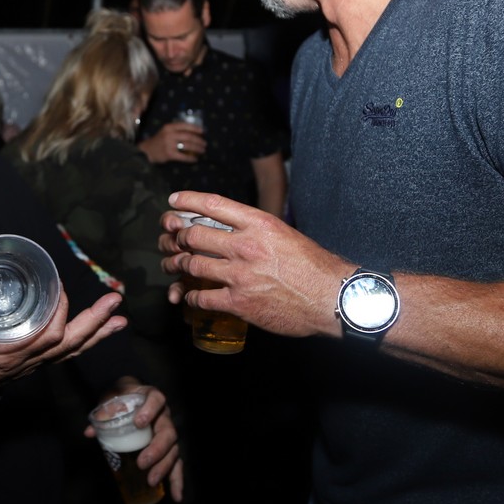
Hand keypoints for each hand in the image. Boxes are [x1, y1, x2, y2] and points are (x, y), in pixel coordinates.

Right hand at [0, 257, 126, 400]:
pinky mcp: (32, 362)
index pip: (48, 334)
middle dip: (96, 321)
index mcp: (10, 351)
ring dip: (97, 334)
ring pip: (71, 350)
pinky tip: (97, 332)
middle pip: (70, 342)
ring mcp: (32, 363)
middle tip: (115, 301)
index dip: (60, 312)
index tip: (61, 288)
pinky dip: (83, 342)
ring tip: (119, 318)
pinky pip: (64, 354)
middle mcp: (28, 359)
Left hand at [81, 378, 184, 501]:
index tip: (139, 422)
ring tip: (151, 480)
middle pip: (168, 432)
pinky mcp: (168, 450)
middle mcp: (164, 416)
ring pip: (173, 450)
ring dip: (164, 467)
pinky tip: (176, 495)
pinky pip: (176, 464)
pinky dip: (177, 480)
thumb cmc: (121, 399)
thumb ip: (103, 414)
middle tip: (142, 463)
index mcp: (152, 398)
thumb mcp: (111, 400)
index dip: (150, 410)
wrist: (131, 398)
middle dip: (156, 449)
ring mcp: (167, 434)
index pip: (156, 399)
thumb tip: (90, 432)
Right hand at [139, 121, 206, 163]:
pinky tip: (195, 159)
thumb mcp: (166, 131)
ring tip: (202, 150)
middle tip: (204, 144)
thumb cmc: (159, 140)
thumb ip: (177, 130)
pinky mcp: (170, 154)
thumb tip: (194, 132)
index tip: (203, 131)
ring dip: (197, 148)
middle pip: (189, 136)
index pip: (185, 125)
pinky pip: (183, 156)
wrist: (148, 150)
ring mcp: (169, 144)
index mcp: (169, 127)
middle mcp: (170, 134)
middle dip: (199, 140)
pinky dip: (191, 158)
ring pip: (188, 146)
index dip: (195, 128)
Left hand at [158, 190, 348, 339]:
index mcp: (259, 224)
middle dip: (177, 237)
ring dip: (176, 265)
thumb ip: (257, 231)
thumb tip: (233, 230)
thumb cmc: (313, 266)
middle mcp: (246, 246)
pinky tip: (189, 295)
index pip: (213, 205)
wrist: (331, 297)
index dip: (187, 201)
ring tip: (172, 265)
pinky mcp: (239, 303)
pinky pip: (201, 297)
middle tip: (172, 240)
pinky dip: (190, 296)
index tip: (173, 201)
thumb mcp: (285, 234)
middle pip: (193, 235)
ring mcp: (240, 275)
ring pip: (191, 264)